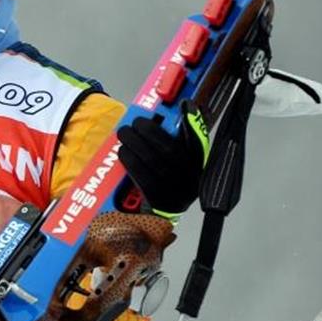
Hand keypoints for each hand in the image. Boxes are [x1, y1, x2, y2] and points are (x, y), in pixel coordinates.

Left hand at [116, 101, 209, 216]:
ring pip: (155, 162)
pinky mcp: (160, 203)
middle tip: (135, 122)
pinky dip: (131, 162)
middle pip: (171, 150)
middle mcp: (192, 180)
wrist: (161, 215)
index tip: (185, 104)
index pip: (198, 142)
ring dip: (135, 144)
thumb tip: (175, 110)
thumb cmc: (166, 181)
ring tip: (124, 133)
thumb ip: (177, 138)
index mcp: (198, 166)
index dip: (193, 124)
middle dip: (150, 131)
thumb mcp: (176, 160)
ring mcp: (177, 193)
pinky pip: (143, 179)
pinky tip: (123, 152)